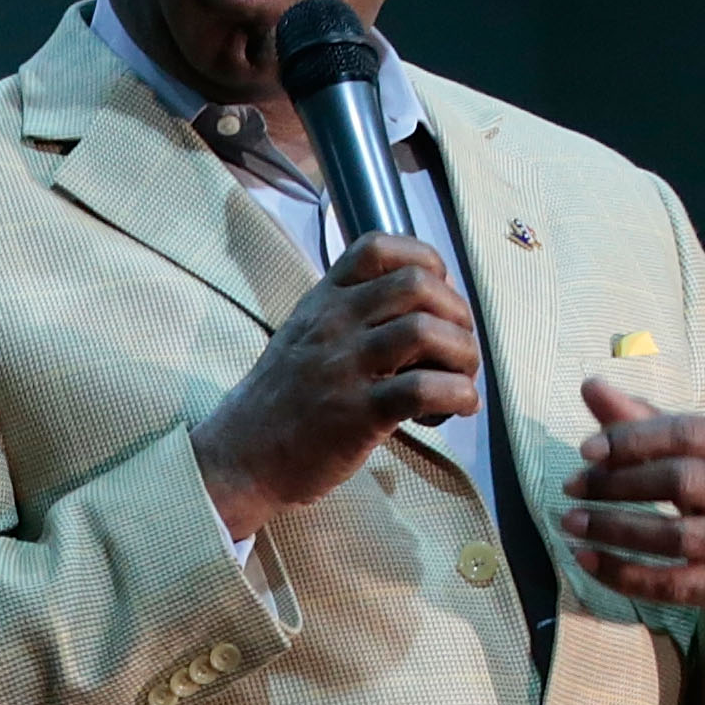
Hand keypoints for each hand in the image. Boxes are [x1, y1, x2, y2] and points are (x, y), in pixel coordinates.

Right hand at [189, 232, 479, 531]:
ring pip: (427, 331)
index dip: (427, 264)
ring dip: (463, 356)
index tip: (436, 298)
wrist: (241, 457)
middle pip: (418, 285)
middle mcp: (334, 324)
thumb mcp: (304, 336)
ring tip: (459, 381)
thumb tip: (420, 310)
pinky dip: (457, 396)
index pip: (380, 247)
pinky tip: (454, 410)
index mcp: (324, 301)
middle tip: (457, 349)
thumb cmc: (282, 401)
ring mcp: (344, 367)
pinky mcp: (357, 414)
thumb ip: (350, 315)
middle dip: (458, 314)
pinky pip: (424, 389)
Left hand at [557, 380, 704, 622]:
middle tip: (570, 488)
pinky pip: (672, 584)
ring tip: (571, 523)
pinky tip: (587, 561)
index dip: (632, 440)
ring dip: (614, 531)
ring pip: (674, 537)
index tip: (586, 450)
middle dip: (616, 485)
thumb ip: (646, 421)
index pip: (684, 434)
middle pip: (678, 482)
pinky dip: (624, 575)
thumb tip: (591, 387)